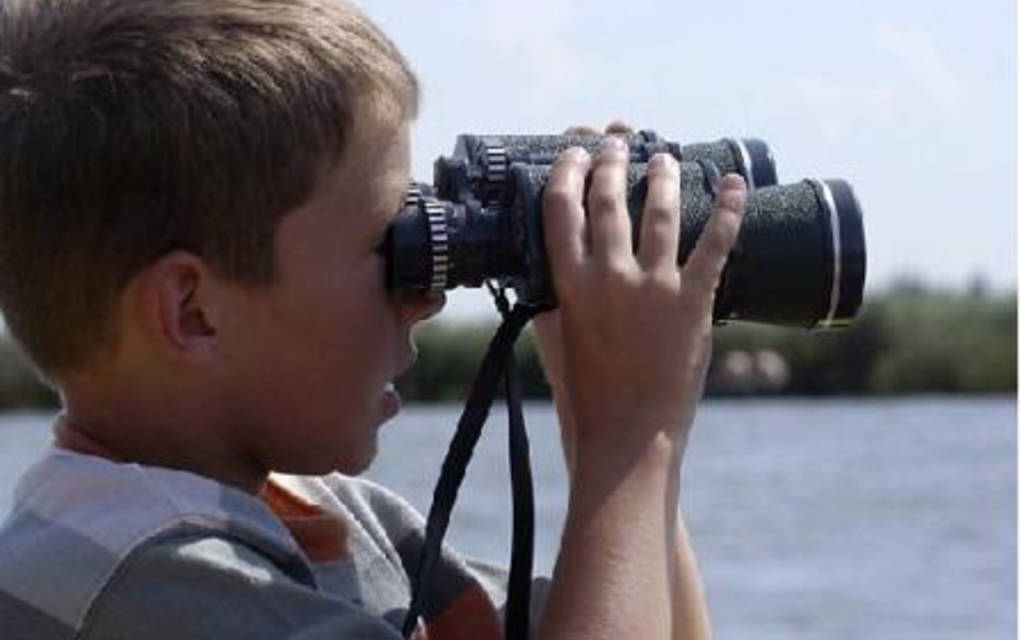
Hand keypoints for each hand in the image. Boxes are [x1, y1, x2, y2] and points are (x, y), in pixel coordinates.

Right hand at [537, 124, 745, 465]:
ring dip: (662, 174)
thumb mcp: (553, 339)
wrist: (629, 435)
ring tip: (664, 157)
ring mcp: (653, 287)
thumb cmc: (585, 394)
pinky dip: (727, 209)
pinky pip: (715, 243)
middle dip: (612, 158)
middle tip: (618, 139)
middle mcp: (608, 276)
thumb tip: (538, 268)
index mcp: (567, 283)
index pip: (561, 207)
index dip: (567, 169)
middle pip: (610, 197)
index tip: (573, 150)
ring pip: (659, 210)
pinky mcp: (693, 302)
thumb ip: (546, 298)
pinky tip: (732, 182)